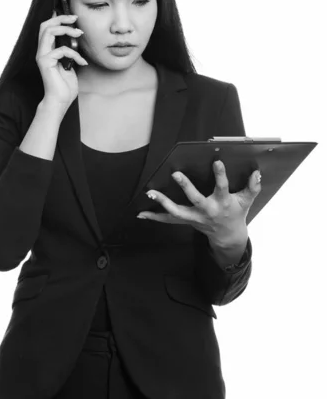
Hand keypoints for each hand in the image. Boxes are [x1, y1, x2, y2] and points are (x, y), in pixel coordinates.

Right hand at [36, 11, 87, 106]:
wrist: (60, 101)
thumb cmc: (65, 86)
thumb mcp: (70, 64)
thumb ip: (69, 52)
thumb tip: (76, 38)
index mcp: (47, 51)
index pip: (47, 28)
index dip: (58, 18)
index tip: (73, 17)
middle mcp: (42, 51)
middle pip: (45, 25)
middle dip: (61, 18)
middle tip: (75, 18)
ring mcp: (42, 56)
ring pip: (49, 31)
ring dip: (67, 29)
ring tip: (80, 33)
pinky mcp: (45, 62)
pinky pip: (62, 50)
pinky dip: (75, 54)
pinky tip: (82, 62)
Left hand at [137, 161, 261, 245]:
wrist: (228, 236)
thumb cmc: (236, 213)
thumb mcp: (247, 200)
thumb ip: (253, 187)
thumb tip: (257, 172)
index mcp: (222, 202)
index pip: (222, 187)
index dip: (220, 175)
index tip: (216, 162)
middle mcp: (207, 210)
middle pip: (195, 199)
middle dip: (186, 187)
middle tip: (176, 174)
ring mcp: (195, 217)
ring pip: (177, 211)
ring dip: (162, 202)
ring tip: (150, 192)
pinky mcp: (186, 220)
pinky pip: (168, 220)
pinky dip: (155, 217)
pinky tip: (141, 213)